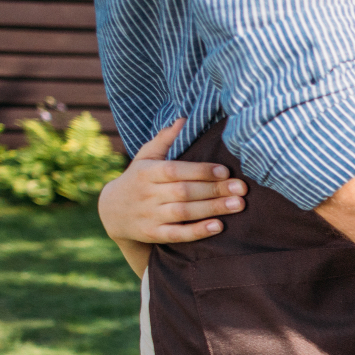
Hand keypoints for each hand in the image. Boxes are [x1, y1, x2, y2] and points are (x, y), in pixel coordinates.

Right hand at [98, 118, 245, 246]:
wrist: (112, 212)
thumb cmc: (138, 179)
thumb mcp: (145, 158)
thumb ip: (165, 140)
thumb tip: (184, 120)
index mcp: (146, 172)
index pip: (175, 170)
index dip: (200, 171)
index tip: (226, 171)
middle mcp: (148, 193)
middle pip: (184, 192)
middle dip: (214, 190)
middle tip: (241, 188)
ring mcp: (150, 215)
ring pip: (184, 212)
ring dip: (212, 209)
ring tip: (238, 205)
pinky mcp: (153, 234)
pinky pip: (177, 234)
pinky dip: (197, 232)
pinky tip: (218, 227)